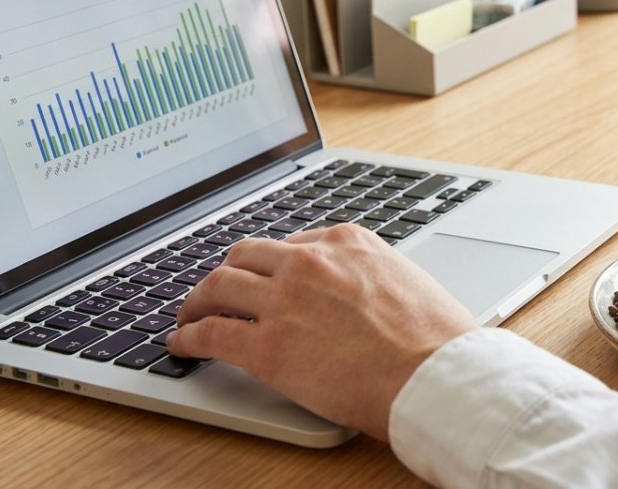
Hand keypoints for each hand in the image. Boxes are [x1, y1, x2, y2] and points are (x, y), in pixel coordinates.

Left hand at [168, 224, 475, 440]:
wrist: (434, 375)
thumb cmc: (435, 339)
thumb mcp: (407, 282)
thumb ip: (371, 278)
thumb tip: (359, 296)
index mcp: (347, 241)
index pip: (291, 242)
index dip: (271, 264)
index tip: (264, 278)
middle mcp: (310, 262)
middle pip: (246, 255)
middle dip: (227, 273)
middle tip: (218, 291)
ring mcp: (284, 302)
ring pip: (218, 286)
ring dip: (197, 301)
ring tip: (189, 316)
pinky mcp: (266, 347)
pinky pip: (210, 334)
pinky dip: (187, 338)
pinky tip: (182, 345)